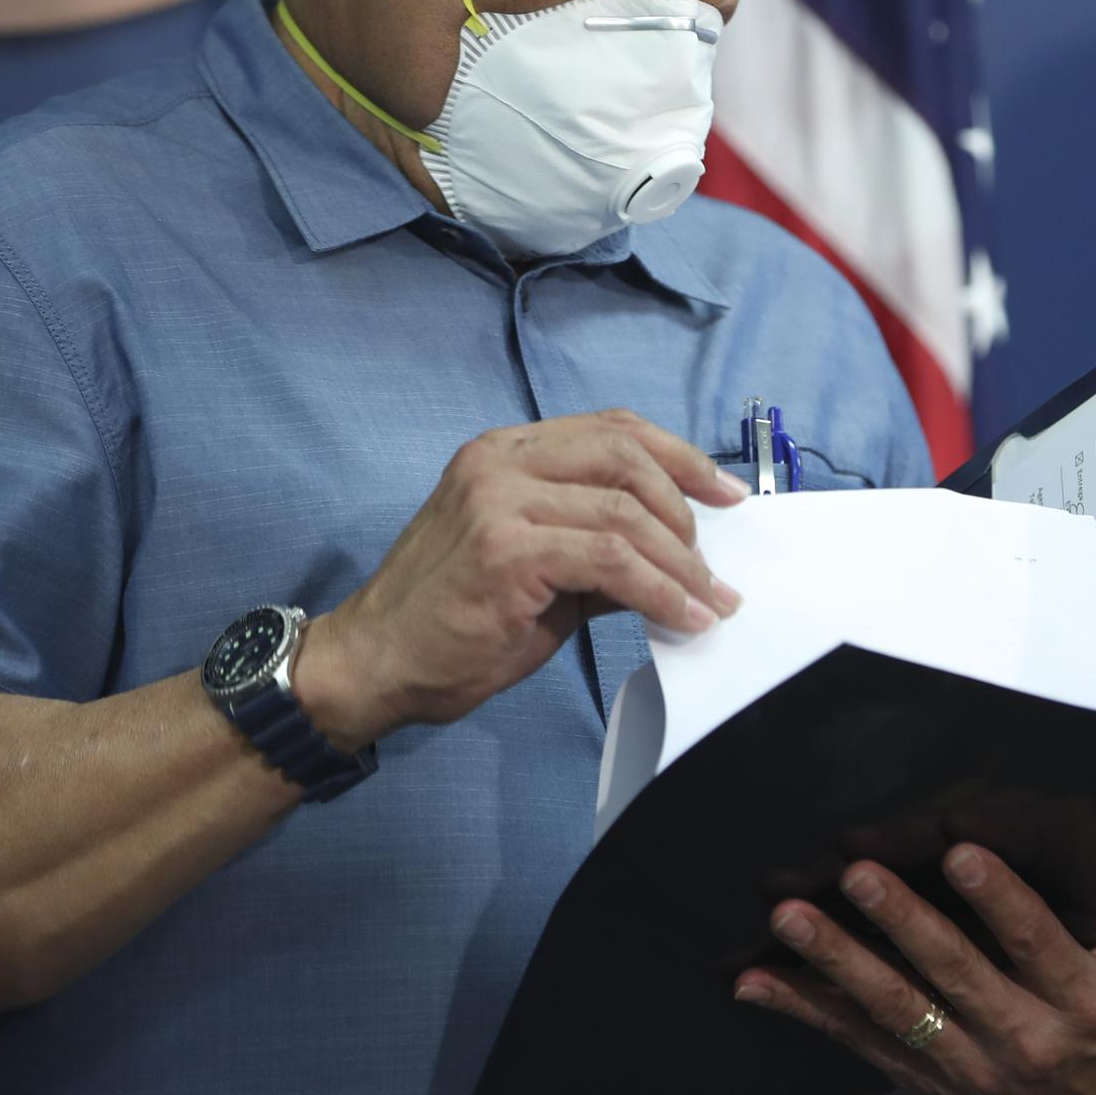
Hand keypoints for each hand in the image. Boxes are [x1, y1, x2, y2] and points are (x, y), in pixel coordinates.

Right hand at [298, 409, 746, 739]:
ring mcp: (501, 501)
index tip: (724, 493)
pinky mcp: (508, 550)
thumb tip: (673, 557)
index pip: (611, 428)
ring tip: (711, 603)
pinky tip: (684, 617)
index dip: (678, 455)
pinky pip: (613, 561)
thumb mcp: (536, 571)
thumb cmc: (449, 623)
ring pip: (627, 514)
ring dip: (683, 565)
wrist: (372, 665)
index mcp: (505, 453)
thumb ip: (596, 549)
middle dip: (688, 505)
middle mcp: (500, 462)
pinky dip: (661, 591)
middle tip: (716, 564)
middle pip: (626, 455)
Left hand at [736, 845, 1095, 1094]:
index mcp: (1085, 1007)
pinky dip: (800, 1010)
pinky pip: (853, 1041)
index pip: (1039, 950)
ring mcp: (963, 1067)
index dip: (1001, 904)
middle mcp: (1023, 1043)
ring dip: (836, 963)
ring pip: (894, 1012)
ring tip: (791, 919)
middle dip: (901, 924)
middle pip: (955, 979)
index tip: (961, 855)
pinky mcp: (916, 1077)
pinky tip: (754, 980)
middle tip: (857, 874)